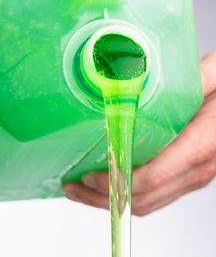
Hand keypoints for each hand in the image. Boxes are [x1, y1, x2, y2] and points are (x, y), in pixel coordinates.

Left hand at [63, 52, 215, 215]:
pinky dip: (125, 197)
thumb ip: (186, 74)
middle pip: (142, 198)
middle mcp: (195, 169)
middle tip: (72, 187)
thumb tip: (143, 67)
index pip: (152, 177)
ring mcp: (191, 177)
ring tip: (80, 191)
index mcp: (200, 145)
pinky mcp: (186, 176)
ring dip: (110, 201)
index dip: (116, 181)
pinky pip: (154, 197)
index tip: (88, 176)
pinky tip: (108, 186)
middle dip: (102, 197)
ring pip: (146, 204)